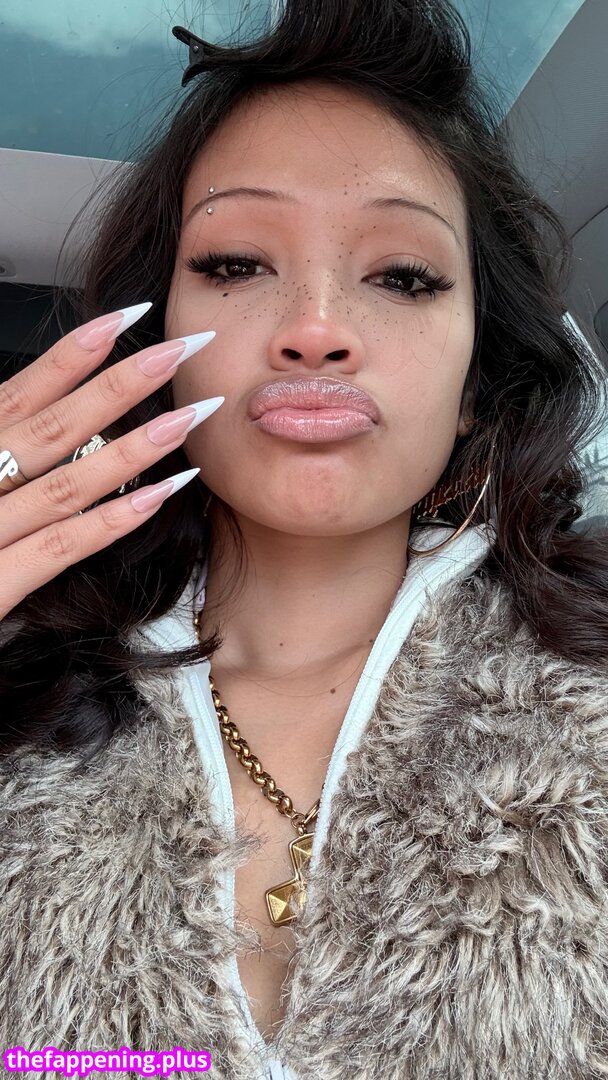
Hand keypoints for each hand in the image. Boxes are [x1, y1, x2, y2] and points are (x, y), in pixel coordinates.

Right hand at [0, 303, 221, 620]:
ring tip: (190, 417)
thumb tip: (38, 416)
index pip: (17, 395)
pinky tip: (161, 494)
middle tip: (180, 348)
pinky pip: (60, 549)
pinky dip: (113, 520)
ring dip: (133, 448)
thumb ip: (1, 454)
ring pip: (65, 484)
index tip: (124, 317)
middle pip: (51, 428)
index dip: (71, 355)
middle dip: (121, 384)